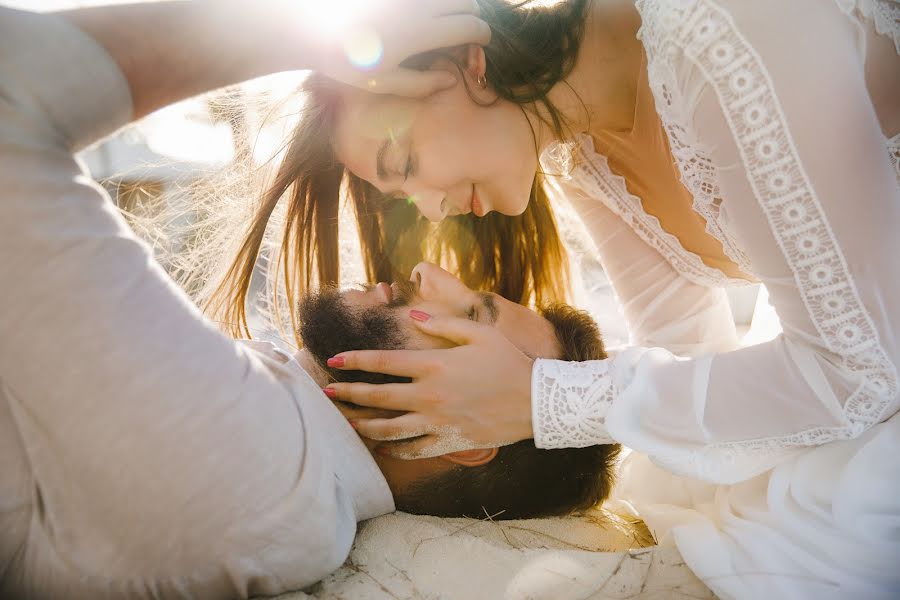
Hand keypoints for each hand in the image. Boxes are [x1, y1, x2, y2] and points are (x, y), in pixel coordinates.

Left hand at [290, 0, 490, 96]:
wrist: (308, 26)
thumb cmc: (345, 61)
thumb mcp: (383, 82)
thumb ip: (420, 84)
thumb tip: (453, 79)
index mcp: (420, 33)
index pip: (471, 26)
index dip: (482, 35)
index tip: (481, 43)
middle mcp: (419, 6)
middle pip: (468, 2)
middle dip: (474, 16)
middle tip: (468, 30)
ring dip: (458, 2)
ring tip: (451, 17)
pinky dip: (436, 2)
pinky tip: (429, 12)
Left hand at [325, 312, 534, 458]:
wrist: (536, 402)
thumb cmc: (508, 362)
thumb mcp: (479, 333)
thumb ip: (444, 323)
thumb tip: (415, 316)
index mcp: (434, 365)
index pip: (383, 362)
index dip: (355, 361)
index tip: (334, 361)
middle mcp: (429, 394)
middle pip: (377, 397)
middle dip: (348, 394)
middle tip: (327, 393)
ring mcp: (437, 421)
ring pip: (388, 428)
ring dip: (363, 425)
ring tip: (347, 421)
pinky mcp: (448, 441)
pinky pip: (413, 449)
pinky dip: (393, 449)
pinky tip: (382, 446)